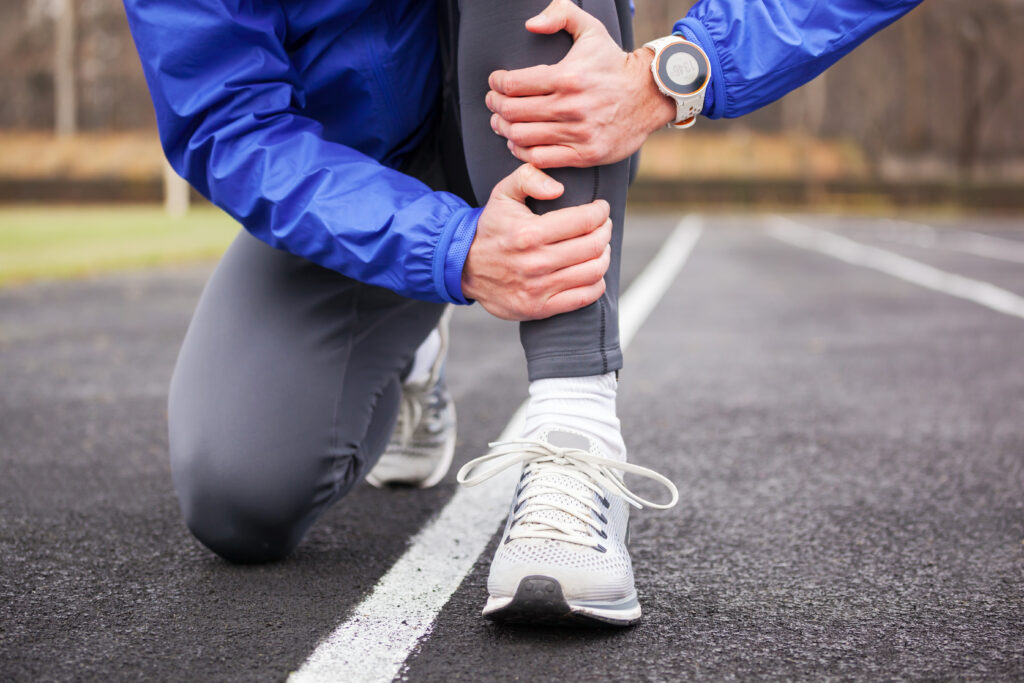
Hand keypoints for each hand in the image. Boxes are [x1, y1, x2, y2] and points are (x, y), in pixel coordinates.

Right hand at [463, 164, 611, 320]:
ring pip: (593, 271)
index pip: (584, 220)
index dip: (600, 212)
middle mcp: (535, 262)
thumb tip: (559, 188)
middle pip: (593, 245)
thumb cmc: (491, 228)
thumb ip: (529, 177)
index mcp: (529, 233)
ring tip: (600, 247)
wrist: (464, 267)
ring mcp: (538, 288)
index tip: (601, 208)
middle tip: (603, 226)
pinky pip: (584, 297)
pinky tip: (592, 272)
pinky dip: (597, 283)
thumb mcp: (502, 193)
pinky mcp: (539, 308)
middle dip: (605, 231)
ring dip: (604, 256)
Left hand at [485, 0, 675, 168]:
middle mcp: (570, 107)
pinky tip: (518, 143)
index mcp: (567, 76)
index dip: (497, 83)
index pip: (514, 84)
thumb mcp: (591, 29)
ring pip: (522, 137)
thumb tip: (530, 24)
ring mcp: (577, 134)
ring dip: (504, 130)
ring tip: (501, 123)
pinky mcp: (585, 155)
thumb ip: (561, 14)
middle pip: (513, 112)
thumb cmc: (614, 63)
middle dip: (495, 106)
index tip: (495, 82)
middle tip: (493, 103)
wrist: (649, 95)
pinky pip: (540, 159)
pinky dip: (521, 152)